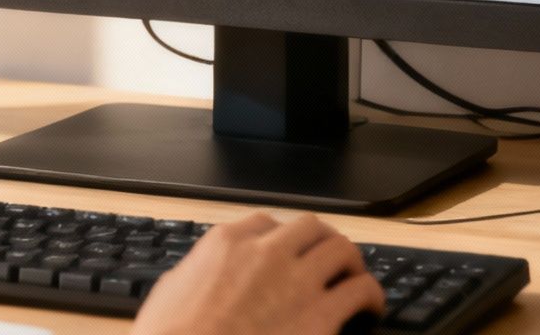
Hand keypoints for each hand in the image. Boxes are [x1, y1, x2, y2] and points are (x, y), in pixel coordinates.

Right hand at [133, 213, 384, 334]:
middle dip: (322, 242)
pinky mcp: (320, 316)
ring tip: (354, 280)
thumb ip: (193, 276)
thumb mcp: (168, 295)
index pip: (265, 223)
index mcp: (226, 243)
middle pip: (310, 227)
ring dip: (351, 263)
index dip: (281, 239)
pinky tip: (370, 311)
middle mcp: (266, 252)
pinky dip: (371, 296)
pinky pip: (362, 290)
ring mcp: (296, 281)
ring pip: (342, 249)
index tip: (288, 253)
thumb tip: (198, 277)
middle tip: (329, 261)